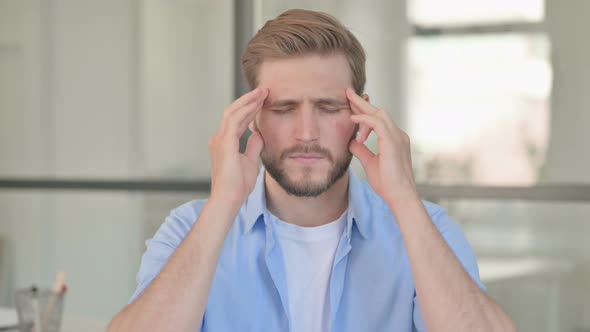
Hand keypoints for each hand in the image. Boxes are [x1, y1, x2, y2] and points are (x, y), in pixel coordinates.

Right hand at [208, 88, 267, 206]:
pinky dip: (245, 110)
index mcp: (224, 143)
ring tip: (262, 92)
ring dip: (248, 101)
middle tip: (263, 91)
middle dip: (248, 100)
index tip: (262, 100)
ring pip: (232, 112)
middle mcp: (219, 139)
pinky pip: (234, 120)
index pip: (236, 120)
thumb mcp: (250, 161)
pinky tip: (256, 104)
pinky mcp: (224, 143)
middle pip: (232, 112)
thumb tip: (258, 133)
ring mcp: (219, 140)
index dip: (249, 109)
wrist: (228, 199)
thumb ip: (253, 146)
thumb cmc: (237, 186)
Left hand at [346, 88, 417, 204]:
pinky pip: (378, 123)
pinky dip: (365, 120)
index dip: (365, 111)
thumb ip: (362, 151)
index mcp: (394, 140)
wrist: (400, 196)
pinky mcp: (393, 142)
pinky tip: (353, 119)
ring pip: (380, 114)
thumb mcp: (370, 163)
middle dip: (363, 102)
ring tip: (348, 101)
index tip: (351, 105)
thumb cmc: (388, 184)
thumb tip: (351, 141)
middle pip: (379, 112)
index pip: (379, 119)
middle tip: (348, 93)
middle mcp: (398, 135)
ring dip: (363, 108)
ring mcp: (397, 137)